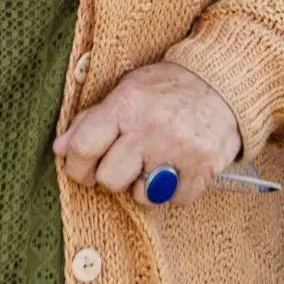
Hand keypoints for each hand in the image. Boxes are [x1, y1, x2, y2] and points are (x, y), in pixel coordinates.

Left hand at [53, 61, 240, 207]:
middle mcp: (150, 128)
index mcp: (126, 104)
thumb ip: (92, 119)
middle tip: (124, 164)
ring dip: (142, 186)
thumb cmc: (168, 87)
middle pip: (109, 179)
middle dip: (111, 176)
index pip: (84, 147)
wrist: (223, 82)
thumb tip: (60, 148)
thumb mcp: (128, 89)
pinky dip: (174, 191)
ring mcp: (178, 149)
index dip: (76, 165)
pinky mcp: (202, 168)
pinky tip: (177, 169)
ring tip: (152, 164)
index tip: (82, 168)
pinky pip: (174, 201)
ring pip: (140, 196)